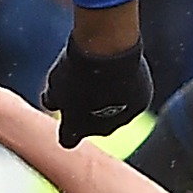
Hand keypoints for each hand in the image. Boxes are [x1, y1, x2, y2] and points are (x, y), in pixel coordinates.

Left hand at [40, 32, 151, 148]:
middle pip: (95, 127)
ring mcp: (124, 118)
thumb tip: (51, 102)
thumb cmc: (77, 68)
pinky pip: (132, 100)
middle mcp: (102, 130)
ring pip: (116, 114)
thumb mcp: (56, 82)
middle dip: (90, 113)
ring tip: (105, 77)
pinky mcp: (141, 103)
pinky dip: (127, 91)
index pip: (68, 140)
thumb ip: (53, 98)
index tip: (67, 114)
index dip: (67, 128)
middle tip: (86, 89)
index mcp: (77, 129)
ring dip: (111, 102)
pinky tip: (121, 73)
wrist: (107, 52)